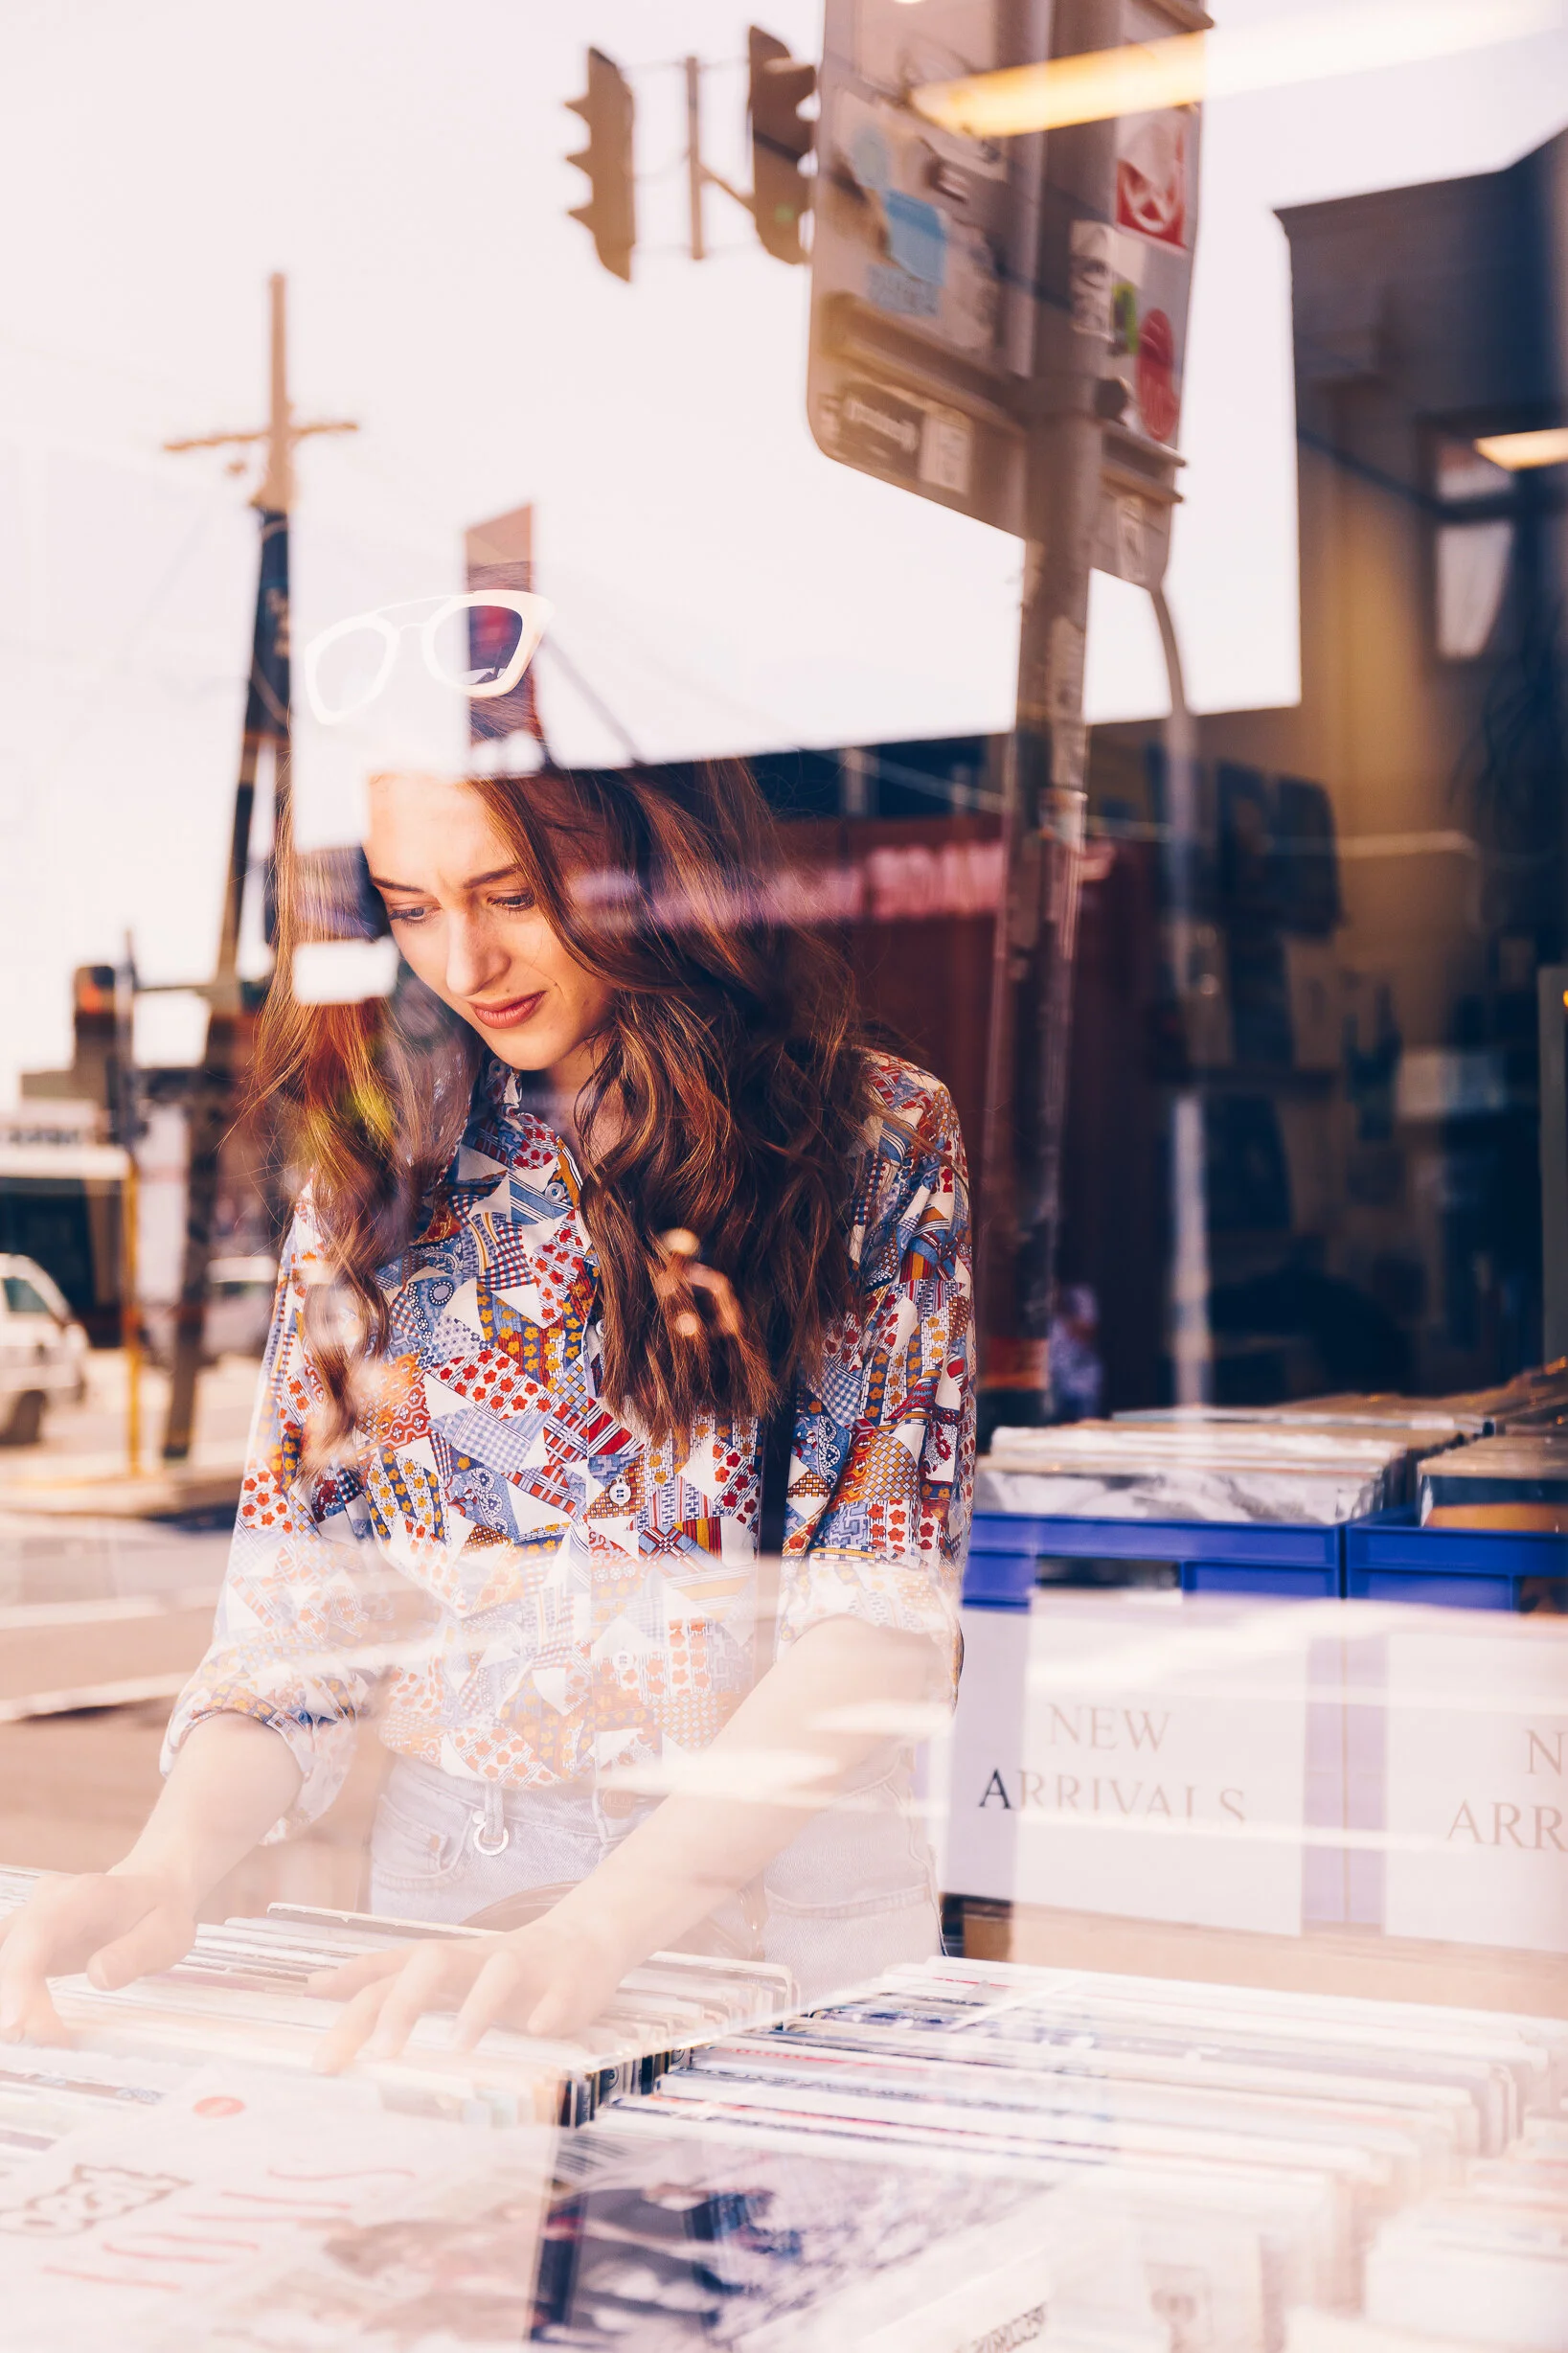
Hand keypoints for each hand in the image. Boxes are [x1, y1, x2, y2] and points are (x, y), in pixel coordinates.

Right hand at [0, 1869, 197, 2043]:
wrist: (156, 1894)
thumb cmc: (160, 1916)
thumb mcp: (166, 1935)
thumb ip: (134, 1954)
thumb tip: (98, 1977)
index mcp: (82, 1895)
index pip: (36, 1932)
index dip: (18, 1979)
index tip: (21, 2024)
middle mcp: (47, 1901)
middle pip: (10, 1952)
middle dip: (14, 2002)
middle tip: (42, 2043)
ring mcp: (32, 1919)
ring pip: (2, 1960)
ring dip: (8, 2001)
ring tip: (31, 2039)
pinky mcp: (27, 1941)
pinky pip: (7, 1968)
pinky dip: (10, 1998)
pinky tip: (23, 2025)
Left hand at [308, 1907, 636, 2073]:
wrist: (587, 1939)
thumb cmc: (505, 1969)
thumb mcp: (448, 1973)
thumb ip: (392, 1982)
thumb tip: (315, 1986)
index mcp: (449, 1964)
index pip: (391, 1966)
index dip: (353, 1980)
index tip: (311, 1998)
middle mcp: (480, 1960)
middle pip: (433, 1962)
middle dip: (404, 2003)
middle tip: (378, 2054)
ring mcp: (527, 1970)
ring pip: (498, 1973)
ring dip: (477, 2008)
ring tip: (458, 2047)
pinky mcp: (568, 1986)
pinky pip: (556, 1998)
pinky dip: (545, 2012)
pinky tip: (535, 2031)